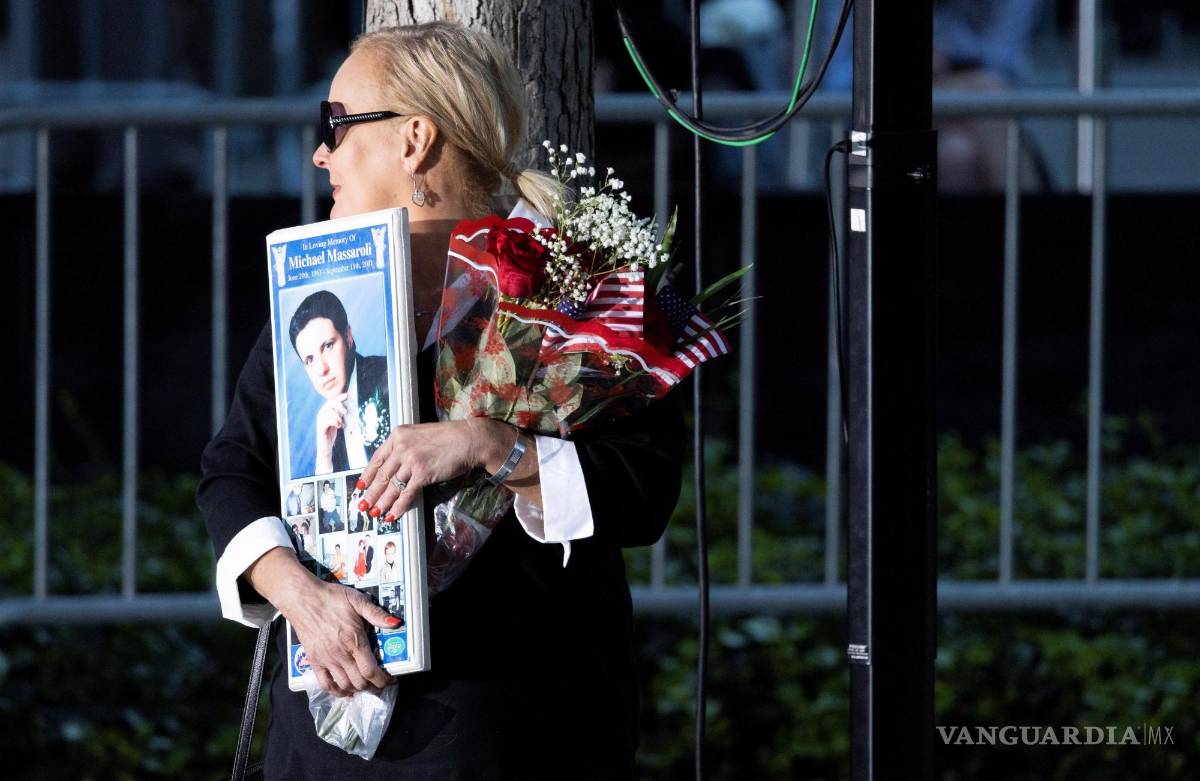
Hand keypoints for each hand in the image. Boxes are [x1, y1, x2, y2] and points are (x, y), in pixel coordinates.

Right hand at [245, 548, 397, 697]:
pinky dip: (336, 691)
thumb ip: (376, 614)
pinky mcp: (314, 661)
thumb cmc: (331, 598)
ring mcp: (326, 659)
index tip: (389, 679)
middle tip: (379, 681)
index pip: (371, 670)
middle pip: (360, 681)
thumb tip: (396, 623)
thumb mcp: (357, 600)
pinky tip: (345, 690)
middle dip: (373, 685)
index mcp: (354, 640)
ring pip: (344, 685)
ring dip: (357, 689)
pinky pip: (325, 684)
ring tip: (364, 684)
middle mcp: (340, 654)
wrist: (302, 598)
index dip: (382, 679)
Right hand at [314, 393, 348, 472]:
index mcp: (325, 412)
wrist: (326, 447)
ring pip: (329, 412)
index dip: (339, 398)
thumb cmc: (332, 435)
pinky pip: (327, 420)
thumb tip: (348, 408)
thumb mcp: (337, 422)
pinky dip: (335, 422)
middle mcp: (321, 415)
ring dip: (338, 416)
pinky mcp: (320, 427)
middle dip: (338, 406)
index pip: (332, 402)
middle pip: (330, 404)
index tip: (346, 395)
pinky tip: (339, 426)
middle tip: (345, 412)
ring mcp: (320, 421)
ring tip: (341, 423)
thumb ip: (340, 415)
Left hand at [359, 418, 508, 519]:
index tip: (360, 486)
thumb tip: (394, 467)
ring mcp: (411, 460)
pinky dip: (398, 506)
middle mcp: (401, 447)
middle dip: (371, 493)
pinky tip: (392, 515)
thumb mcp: (420, 435)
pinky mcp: (422, 473)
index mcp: (398, 435)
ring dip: (382, 503)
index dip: (367, 475)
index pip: (377, 458)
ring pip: (391, 486)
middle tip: (363, 505)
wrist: (468, 439)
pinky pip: (406, 494)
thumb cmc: (448, 437)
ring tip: (375, 513)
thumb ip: (405, 447)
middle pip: (381, 474)